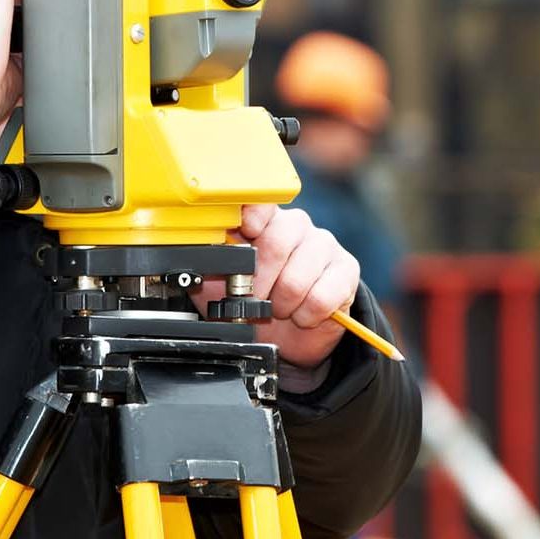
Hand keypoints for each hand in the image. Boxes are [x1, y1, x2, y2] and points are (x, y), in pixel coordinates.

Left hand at [199, 205, 360, 368]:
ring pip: (297, 277)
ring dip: (282, 304)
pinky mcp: (346, 270)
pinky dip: (307, 315)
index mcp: (264, 221)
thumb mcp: (222, 282)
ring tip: (279, 308)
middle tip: (255, 300)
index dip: (252, 217)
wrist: (288, 336)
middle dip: (258, 284)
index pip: (260, 203)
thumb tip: (193, 248)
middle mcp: (296, 226)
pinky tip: (302, 314)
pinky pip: (323, 296)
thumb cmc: (253, 302)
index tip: (244, 232)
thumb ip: (211, 261)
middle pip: (275, 243)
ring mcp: (324, 245)